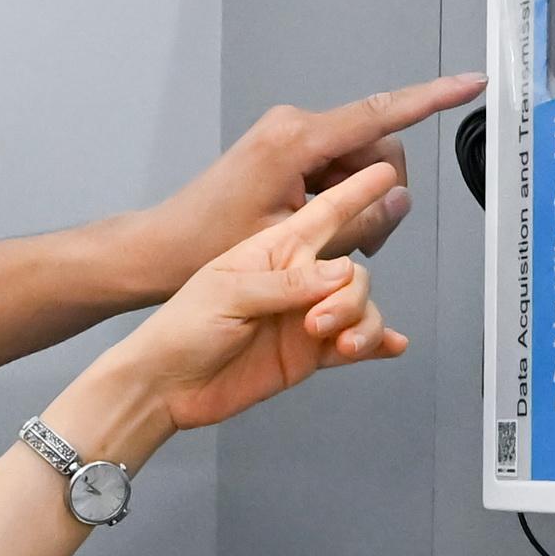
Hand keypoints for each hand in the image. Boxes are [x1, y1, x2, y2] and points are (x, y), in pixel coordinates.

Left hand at [80, 170, 412, 451]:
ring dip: (359, 320)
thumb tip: (345, 274)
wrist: (165, 385)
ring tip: (336, 342)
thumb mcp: (229, 294)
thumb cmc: (181, 327)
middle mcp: (296, 276)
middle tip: (320, 317)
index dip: (359, 186)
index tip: (389, 170)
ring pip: (360, 303)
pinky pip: (357, 338)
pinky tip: (390, 345)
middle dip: (354, 289)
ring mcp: (304, 313)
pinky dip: (376, 340)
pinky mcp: (310, 351)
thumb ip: (290, 285)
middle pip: (355, 266)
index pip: (327, 208)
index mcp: (275, 247)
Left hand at [110, 75, 478, 292]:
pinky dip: (342, 201)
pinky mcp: (287, 152)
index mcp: (296, 139)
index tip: (470, 83)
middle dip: (383, 196)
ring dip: (361, 204)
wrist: (162, 249)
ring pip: (363, 166)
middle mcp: (296, 127)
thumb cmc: (208, 248)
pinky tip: (318, 231)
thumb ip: (358, 221)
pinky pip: (339, 170)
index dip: (432, 99)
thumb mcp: (296, 244)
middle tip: (360, 244)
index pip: (381, 113)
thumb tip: (400, 201)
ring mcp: (291, 137)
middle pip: (378, 150)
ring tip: (328, 244)